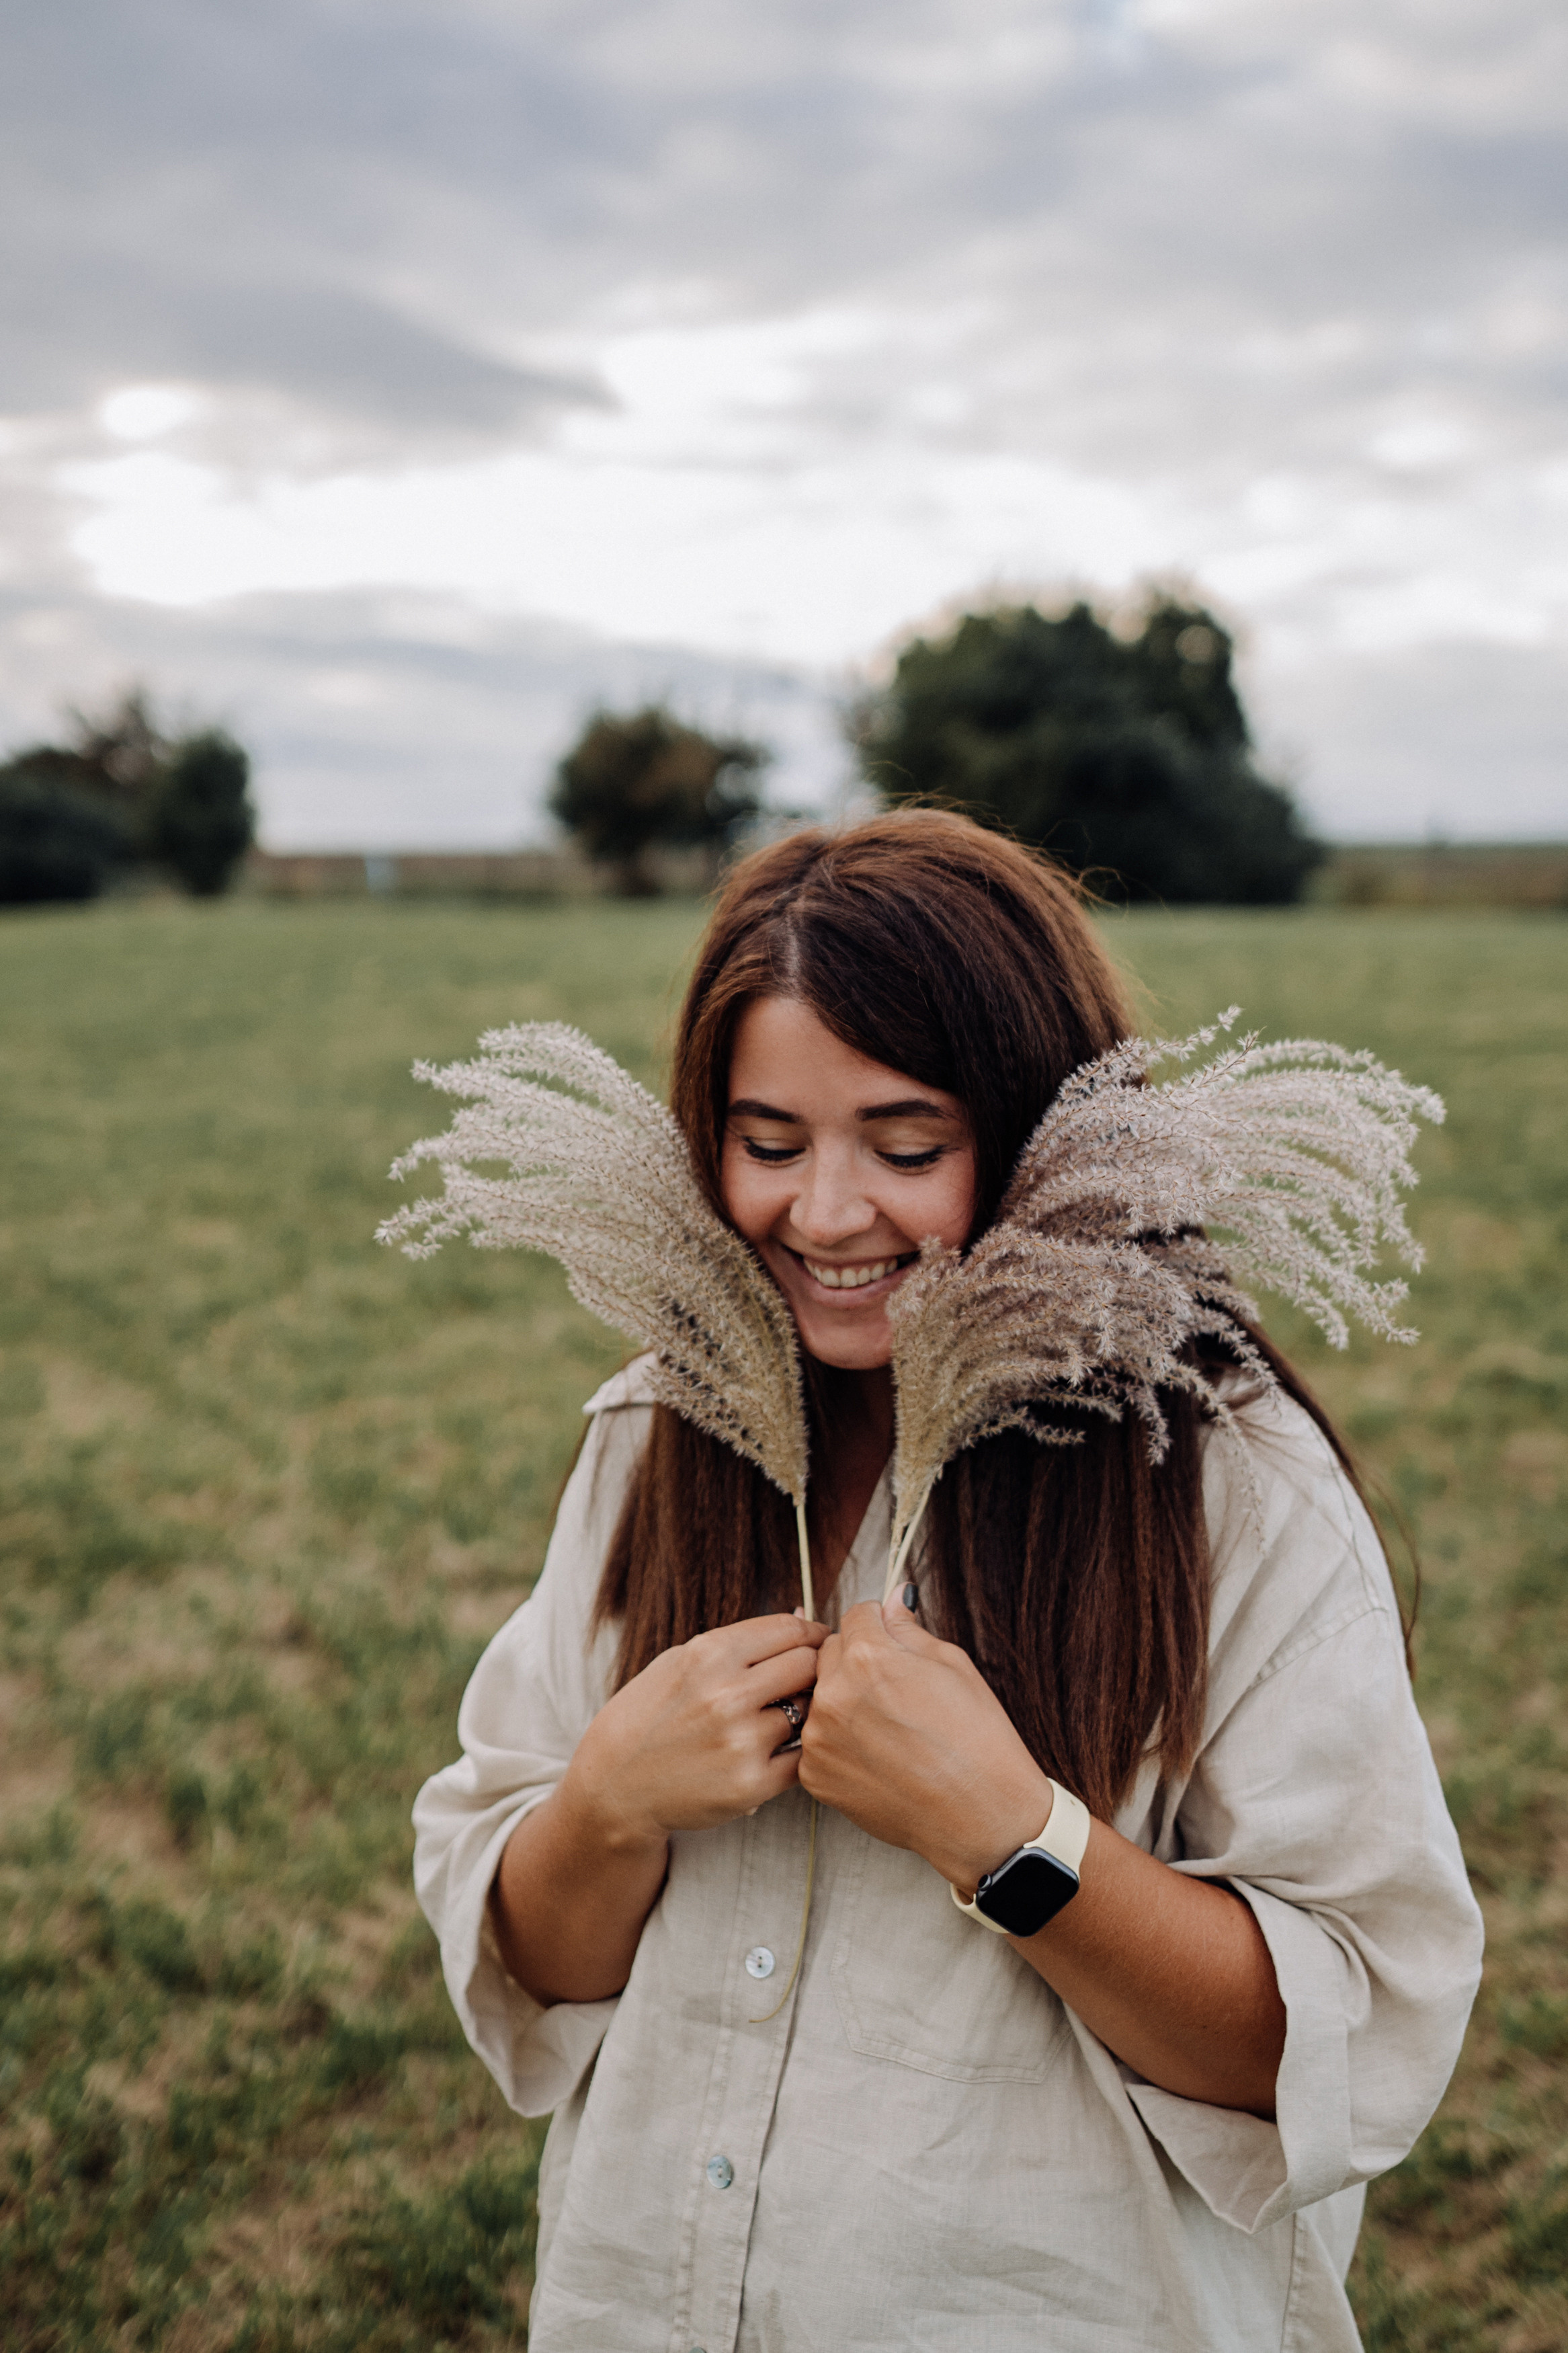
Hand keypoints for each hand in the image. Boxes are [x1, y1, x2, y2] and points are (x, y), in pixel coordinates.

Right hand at [562, 1613, 826, 1855]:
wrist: (615, 1784)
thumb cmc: (651, 1716)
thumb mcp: (681, 1661)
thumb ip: (741, 1642)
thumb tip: (804, 1620)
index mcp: (708, 1654)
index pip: (789, 1630)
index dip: (813, 1633)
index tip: (819, 1641)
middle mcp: (727, 1695)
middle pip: (808, 1666)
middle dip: (813, 1669)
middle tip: (805, 1679)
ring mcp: (741, 1742)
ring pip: (808, 1711)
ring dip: (802, 1712)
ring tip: (778, 1716)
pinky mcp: (751, 1785)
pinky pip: (802, 1758)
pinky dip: (796, 1751)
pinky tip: (775, 1747)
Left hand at [798, 1592, 1052, 1892]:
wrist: (982, 1815)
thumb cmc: (977, 1740)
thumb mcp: (953, 1666)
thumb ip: (909, 1630)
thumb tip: (892, 1600)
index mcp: (867, 1657)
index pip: (855, 1616)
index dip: (879, 1626)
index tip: (891, 1642)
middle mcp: (834, 1695)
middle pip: (831, 1654)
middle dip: (857, 1661)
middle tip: (894, 1690)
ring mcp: (819, 1739)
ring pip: (821, 1699)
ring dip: (845, 1703)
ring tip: (889, 1729)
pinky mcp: (816, 1776)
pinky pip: (818, 1742)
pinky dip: (840, 1745)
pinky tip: (879, 1757)